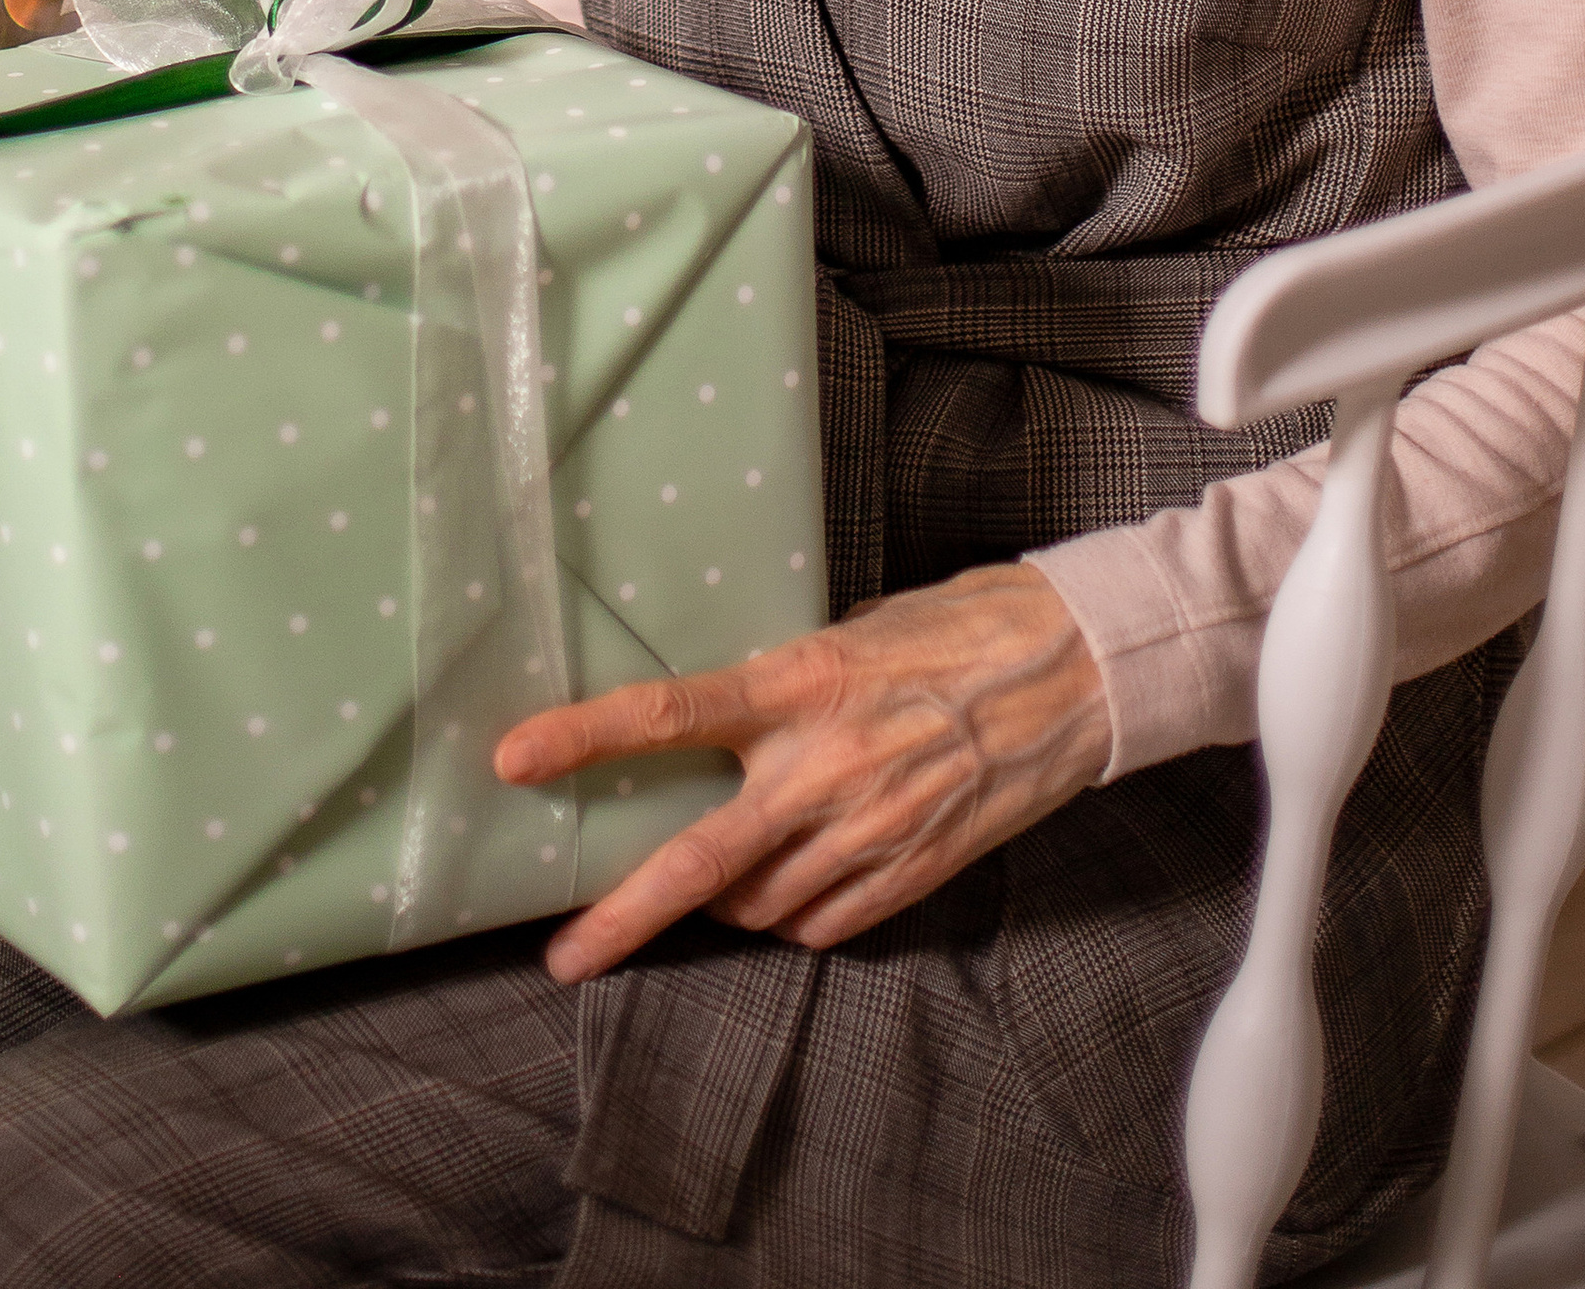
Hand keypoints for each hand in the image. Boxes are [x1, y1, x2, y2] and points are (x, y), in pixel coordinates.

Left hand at [495, 562, 1112, 982]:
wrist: (1070, 670)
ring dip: (725, 904)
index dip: (584, 736)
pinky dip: (794, 915)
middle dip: (622, 918)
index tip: (514, 758)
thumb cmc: (954, 628)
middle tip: (564, 957)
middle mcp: (824, 766)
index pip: (669, 714)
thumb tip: (727, 729)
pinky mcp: (912, 872)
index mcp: (800, 684)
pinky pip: (824, 923)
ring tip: (721, 879)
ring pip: (759, 906)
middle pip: (698, 862)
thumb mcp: (851, 631)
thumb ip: (783, 687)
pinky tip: (797, 885)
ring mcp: (870, 829)